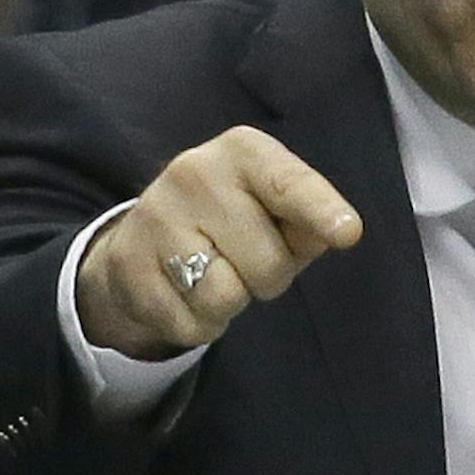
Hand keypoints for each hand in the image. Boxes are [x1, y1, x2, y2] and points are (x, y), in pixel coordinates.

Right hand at [76, 126, 361, 358]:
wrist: (144, 241)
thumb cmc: (238, 222)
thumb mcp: (278, 210)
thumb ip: (310, 221)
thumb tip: (340, 231)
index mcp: (244, 151)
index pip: (289, 184)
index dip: (320, 211)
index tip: (348, 232)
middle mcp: (194, 173)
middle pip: (267, 263)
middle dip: (270, 278)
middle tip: (246, 261)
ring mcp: (155, 217)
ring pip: (225, 297)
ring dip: (233, 303)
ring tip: (217, 276)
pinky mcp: (127, 264)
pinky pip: (190, 322)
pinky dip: (199, 323)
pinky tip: (186, 293)